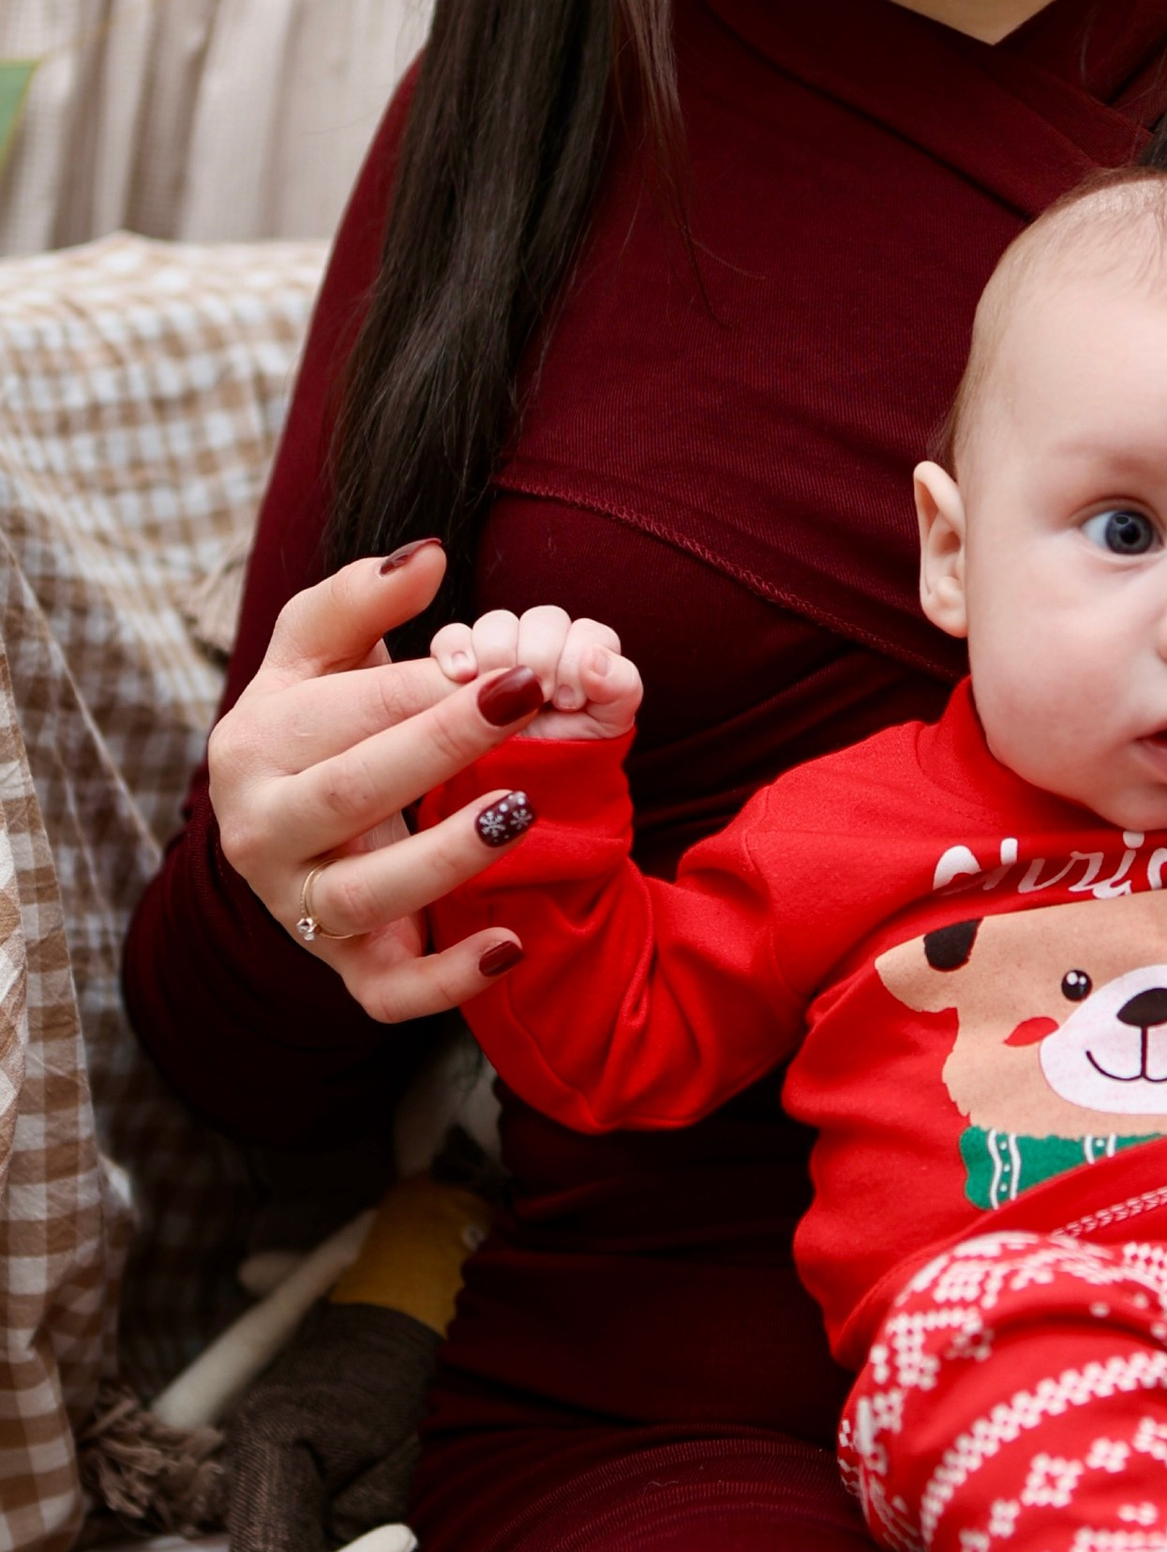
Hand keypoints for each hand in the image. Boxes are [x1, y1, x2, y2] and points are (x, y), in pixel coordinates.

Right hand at [205, 541, 553, 1021]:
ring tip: (523, 809)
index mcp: (253, 747)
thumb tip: (426, 556)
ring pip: (364, 899)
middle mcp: (263, 834)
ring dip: (445, 858)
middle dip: (442, 746)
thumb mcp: (318, 652)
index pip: (347, 715)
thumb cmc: (316, 721)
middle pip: (351, 795)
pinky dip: (449, 981)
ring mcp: (300, 910)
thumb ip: (359, 598)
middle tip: (529, 701)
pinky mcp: (345, 970)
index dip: (432, 689)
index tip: (513, 665)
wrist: (290, 826)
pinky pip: (388, 995)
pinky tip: (512, 945)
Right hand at [429, 604, 642, 742]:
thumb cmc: (570, 750)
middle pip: (544, 620)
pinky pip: (453, 637)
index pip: (587, 631)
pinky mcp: (463, 664)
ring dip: (500, 652)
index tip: (569, 699)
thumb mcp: (607, 725)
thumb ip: (620, 686)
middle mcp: (545, 645)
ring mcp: (503, 653)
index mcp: (584, 653)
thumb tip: (595, 656)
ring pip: (499, 623)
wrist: (524, 784)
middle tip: (540, 697)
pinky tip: (463, 674)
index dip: (578, 660)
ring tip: (501, 696)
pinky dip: (455, 649)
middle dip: (543, 657)